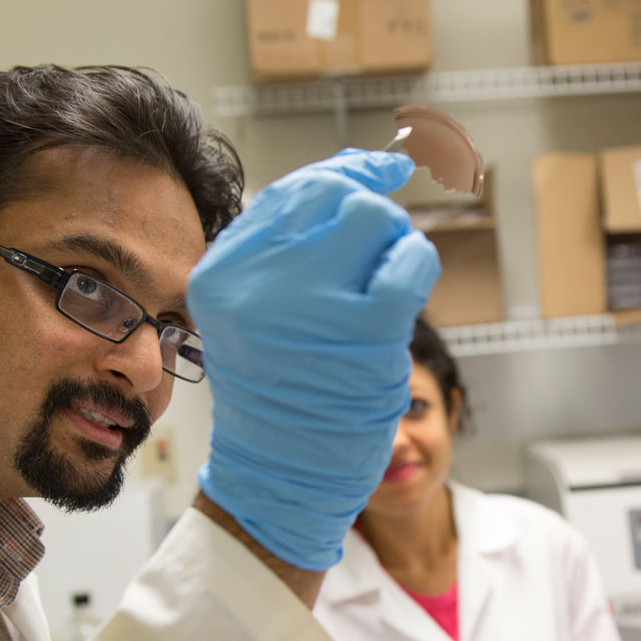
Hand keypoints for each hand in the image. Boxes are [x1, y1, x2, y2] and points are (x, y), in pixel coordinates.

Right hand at [189, 149, 440, 570]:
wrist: (282, 474)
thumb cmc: (279, 392)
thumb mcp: (256, 311)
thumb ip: (291, 246)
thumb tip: (362, 169)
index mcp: (224, 272)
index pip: (292, 191)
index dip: (347, 171)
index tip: (382, 166)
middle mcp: (261, 281)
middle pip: (335, 193)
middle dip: (371, 207)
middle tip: (383, 242)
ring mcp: (313, 302)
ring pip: (375, 218)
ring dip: (393, 243)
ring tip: (380, 290)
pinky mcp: (365, 328)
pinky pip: (409, 260)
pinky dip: (417, 264)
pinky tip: (404, 289)